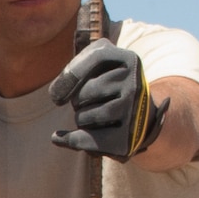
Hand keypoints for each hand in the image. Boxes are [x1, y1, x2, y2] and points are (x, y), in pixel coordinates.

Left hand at [49, 40, 167, 161]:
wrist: (141, 116)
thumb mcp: (100, 65)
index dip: (70, 74)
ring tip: (91, 118)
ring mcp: (132, 112)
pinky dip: (70, 139)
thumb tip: (57, 94)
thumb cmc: (111, 87)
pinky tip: (58, 138)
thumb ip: (76, 67)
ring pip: (84, 117)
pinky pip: (87, 140)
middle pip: (84, 92)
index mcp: (129, 60)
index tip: (56, 93)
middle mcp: (134, 84)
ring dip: (79, 119)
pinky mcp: (126, 139)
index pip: (96, 57)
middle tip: (89, 103)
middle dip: (77, 100)